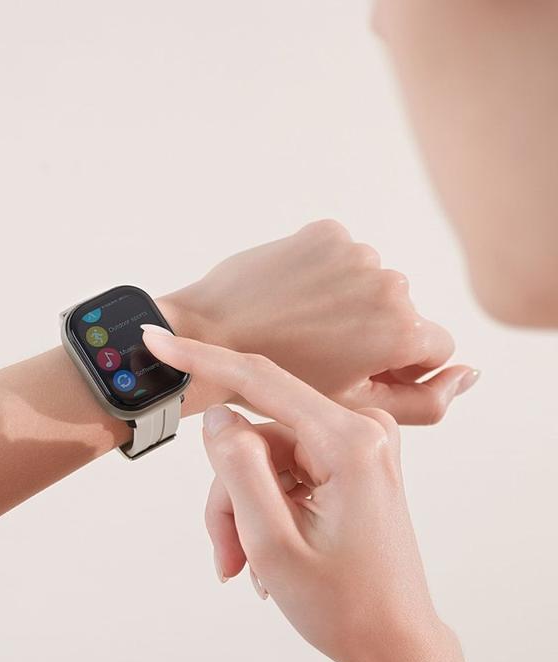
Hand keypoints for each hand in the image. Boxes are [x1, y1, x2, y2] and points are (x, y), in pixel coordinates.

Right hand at [141, 329, 504, 661]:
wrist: (395, 643)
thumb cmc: (344, 606)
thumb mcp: (273, 544)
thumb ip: (239, 469)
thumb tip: (217, 415)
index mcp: (348, 442)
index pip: (259, 380)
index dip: (200, 359)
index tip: (154, 337)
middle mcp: (359, 430)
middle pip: (255, 436)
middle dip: (228, 494)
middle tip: (226, 556)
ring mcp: (356, 444)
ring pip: (262, 458)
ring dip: (242, 511)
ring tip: (245, 566)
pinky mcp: (349, 459)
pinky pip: (282, 469)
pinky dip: (262, 509)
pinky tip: (265, 556)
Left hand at [159, 220, 478, 423]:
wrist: (209, 339)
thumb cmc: (277, 384)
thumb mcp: (352, 408)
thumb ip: (423, 401)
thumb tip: (472, 372)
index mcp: (401, 331)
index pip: (436, 347)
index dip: (399, 365)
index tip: (357, 370)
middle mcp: (388, 285)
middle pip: (403, 312)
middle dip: (372, 331)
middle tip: (320, 352)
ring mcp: (355, 253)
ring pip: (371, 283)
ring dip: (347, 301)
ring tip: (301, 325)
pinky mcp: (325, 233)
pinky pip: (342, 256)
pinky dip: (324, 274)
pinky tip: (293, 297)